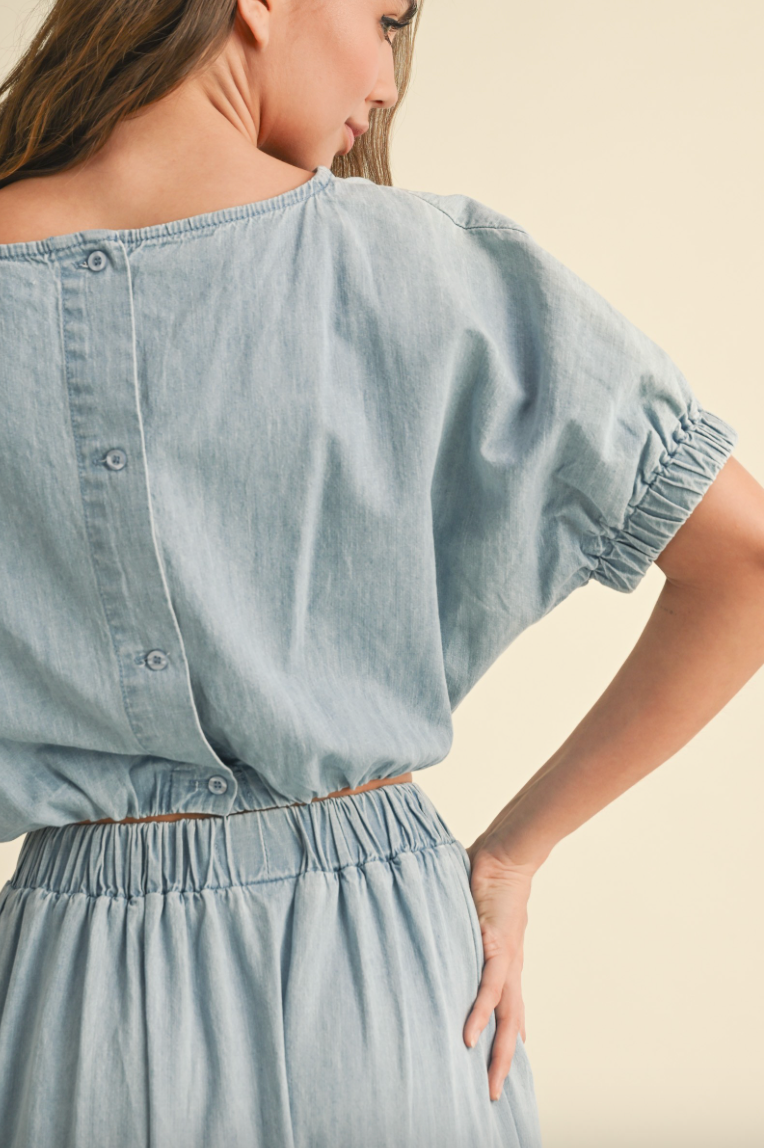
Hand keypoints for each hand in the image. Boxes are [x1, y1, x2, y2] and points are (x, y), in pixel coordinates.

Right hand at [463, 834, 536, 1100]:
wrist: (505, 853)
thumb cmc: (488, 876)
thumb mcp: (474, 913)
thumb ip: (465, 929)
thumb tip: (445, 930)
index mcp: (506, 960)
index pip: (509, 1005)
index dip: (508, 1034)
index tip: (505, 1060)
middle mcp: (510, 965)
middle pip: (510, 1023)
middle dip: (503, 1061)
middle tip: (492, 1094)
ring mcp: (506, 958)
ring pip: (505, 1015)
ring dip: (497, 1051)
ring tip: (488, 1082)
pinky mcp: (497, 945)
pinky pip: (489, 988)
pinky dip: (480, 1014)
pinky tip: (470, 1037)